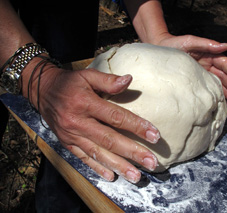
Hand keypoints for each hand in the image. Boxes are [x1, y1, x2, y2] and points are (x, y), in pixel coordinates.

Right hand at [29, 66, 159, 182]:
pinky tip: (112, 176)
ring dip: (118, 165)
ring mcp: (71, 136)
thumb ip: (108, 80)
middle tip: (151, 162)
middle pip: (109, 139)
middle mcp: (78, 122)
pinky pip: (83, 158)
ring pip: (97, 153)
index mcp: (85, 103)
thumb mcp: (87, 75)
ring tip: (136, 176)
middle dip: (132, 152)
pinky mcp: (67, 143)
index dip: (136, 126)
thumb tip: (129, 80)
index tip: (155, 136)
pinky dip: (97, 168)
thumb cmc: (70, 83)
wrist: (42, 91)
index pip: (115, 117)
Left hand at [157, 34, 226, 103]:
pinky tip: (224, 100)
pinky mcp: (195, 80)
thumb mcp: (190, 42)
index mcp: (208, 55)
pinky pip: (209, 87)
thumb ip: (207, 44)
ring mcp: (202, 73)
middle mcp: (207, 64)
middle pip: (224, 76)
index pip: (224, 64)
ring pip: (218, 83)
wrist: (159, 49)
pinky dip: (217, 93)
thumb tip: (226, 46)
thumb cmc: (174, 44)